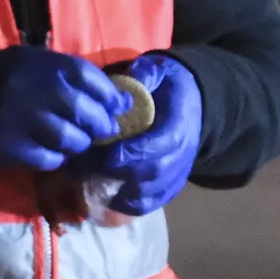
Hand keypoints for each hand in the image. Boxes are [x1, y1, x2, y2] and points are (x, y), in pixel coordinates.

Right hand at [0, 49, 134, 170]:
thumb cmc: (0, 80)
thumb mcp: (30, 63)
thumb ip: (70, 76)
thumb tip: (119, 98)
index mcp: (38, 63)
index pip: (86, 75)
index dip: (108, 93)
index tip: (117, 105)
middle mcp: (30, 87)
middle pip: (82, 110)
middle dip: (100, 123)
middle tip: (103, 130)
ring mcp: (18, 118)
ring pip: (68, 137)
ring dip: (79, 143)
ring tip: (75, 142)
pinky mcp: (8, 146)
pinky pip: (48, 158)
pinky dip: (56, 158)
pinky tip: (51, 153)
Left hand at [86, 54, 203, 215]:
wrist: (193, 104)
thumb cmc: (169, 87)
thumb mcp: (160, 71)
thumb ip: (144, 74)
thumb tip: (126, 81)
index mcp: (179, 126)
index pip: (158, 146)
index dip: (131, 154)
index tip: (104, 153)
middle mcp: (182, 154)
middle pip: (153, 174)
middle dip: (119, 175)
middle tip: (86, 170)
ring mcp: (177, 173)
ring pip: (151, 193)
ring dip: (120, 194)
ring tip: (89, 186)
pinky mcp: (170, 185)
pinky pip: (150, 203)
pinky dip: (128, 207)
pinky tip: (106, 201)